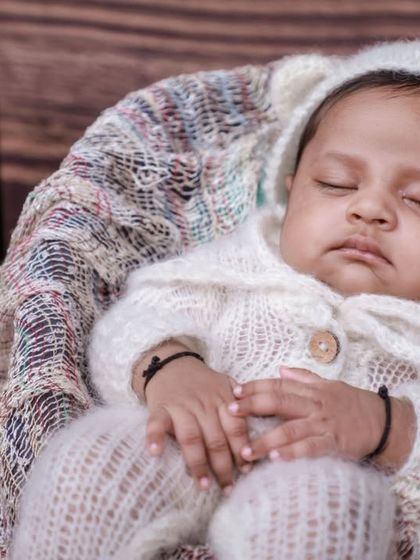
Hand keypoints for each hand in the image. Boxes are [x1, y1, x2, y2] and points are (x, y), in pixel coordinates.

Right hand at [133, 344, 249, 492]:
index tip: (247, 471)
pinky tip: (155, 453)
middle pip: (216, 438)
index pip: (236, 427)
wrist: (172, 363)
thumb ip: (240, 407)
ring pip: (191, 436)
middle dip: (223, 466)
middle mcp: (204, 404)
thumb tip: (259, 438)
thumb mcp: (225, 386)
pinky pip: (156, 423)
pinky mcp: (159, 407)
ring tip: (203, 484)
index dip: (242, 450)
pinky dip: (155, 437)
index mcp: (223, 399)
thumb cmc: (202, 382)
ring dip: (197, 462)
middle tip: (227, 487)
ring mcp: (181, 406)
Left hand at [228, 367, 385, 463]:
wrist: (381, 421)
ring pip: (290, 430)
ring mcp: (322, 425)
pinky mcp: (333, 444)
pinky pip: (310, 448)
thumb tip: (280, 370)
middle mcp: (313, 405)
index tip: (234, 391)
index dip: (255, 387)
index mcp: (310, 391)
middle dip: (252, 406)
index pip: (277, 386)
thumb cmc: (350, 403)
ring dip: (267, 440)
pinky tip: (276, 459)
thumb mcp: (328, 384)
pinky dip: (293, 453)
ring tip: (246, 450)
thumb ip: (303, 378)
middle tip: (229, 412)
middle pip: (279, 402)